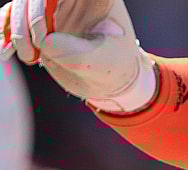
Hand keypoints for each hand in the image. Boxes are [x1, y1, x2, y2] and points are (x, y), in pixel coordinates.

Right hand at [1, 0, 156, 112]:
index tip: (43, 34)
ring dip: (15, 28)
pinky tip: (6, 48)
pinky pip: (12, 15)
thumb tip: (44, 41)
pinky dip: (5, 30)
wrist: (107, 80)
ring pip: (21, 4)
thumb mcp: (101, 63)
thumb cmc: (113, 68)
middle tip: (35, 49)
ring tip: (28, 57)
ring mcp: (52, 6)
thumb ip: (74, 52)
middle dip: (27, 19)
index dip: (43, 4)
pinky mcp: (36, 18)